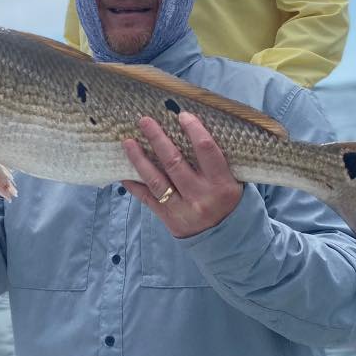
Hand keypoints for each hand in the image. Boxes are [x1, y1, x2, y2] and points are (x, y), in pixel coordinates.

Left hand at [122, 111, 241, 237]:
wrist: (226, 240)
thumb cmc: (227, 200)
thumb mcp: (232, 180)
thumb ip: (214, 160)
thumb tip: (189, 128)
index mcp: (222, 183)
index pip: (206, 150)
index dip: (194, 130)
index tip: (181, 115)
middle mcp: (202, 196)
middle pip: (174, 162)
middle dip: (157, 139)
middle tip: (145, 121)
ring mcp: (183, 209)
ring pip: (156, 180)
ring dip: (139, 159)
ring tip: (128, 142)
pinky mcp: (169, 219)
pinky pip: (147, 199)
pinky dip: (134, 185)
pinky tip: (123, 172)